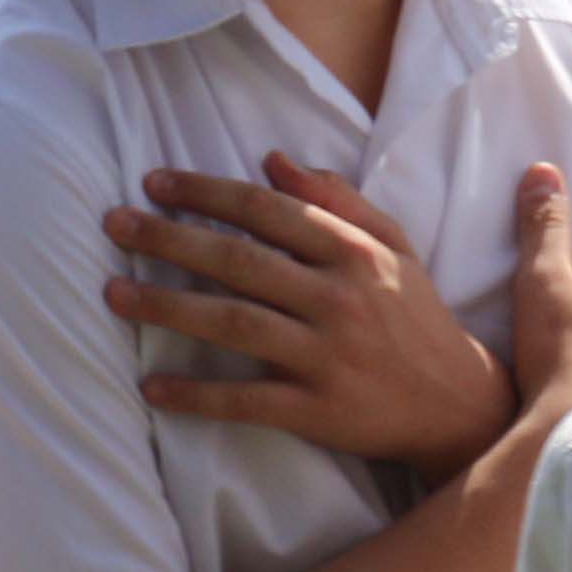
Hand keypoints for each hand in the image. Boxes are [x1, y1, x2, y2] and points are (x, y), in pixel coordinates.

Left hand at [112, 155, 515, 464]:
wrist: (458, 403)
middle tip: (114, 224)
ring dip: (167, 307)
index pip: (270, 212)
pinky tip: (152, 388)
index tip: (154, 182)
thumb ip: (339, 201)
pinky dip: (197, 396)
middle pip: (240, 262)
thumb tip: (274, 162)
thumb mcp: (395, 248)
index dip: (209, 193)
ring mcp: (327, 357)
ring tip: (113, 294)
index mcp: (355, 255)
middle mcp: (340, 300)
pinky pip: (246, 400)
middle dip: (170, 239)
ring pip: (234, 324)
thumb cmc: (416, 317)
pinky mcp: (318, 410)